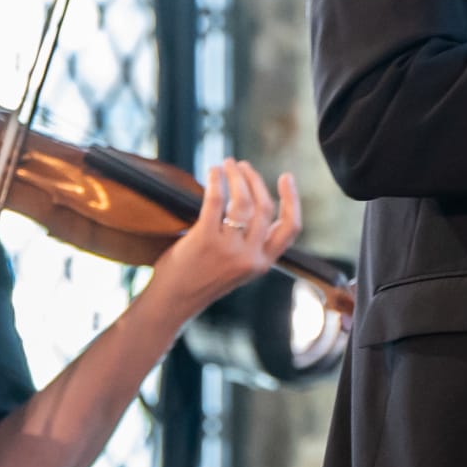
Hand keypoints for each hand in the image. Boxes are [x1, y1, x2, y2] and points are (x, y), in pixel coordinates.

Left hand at [148, 159, 302, 312]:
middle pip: (264, 207)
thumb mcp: (239, 269)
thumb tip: (255, 204)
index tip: (285, 177)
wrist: (173, 301)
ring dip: (236, 176)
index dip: (292, 200)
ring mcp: (228, 250)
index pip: (290, 228)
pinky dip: (217, 180)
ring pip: (243, 200)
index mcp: (262, 264)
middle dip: (255, 180)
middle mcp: (250, 257)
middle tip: (243, 166)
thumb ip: (252, 244)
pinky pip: (216, 200)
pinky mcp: (205, 240)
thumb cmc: (202, 280)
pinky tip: (214, 171)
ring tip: (228, 164)